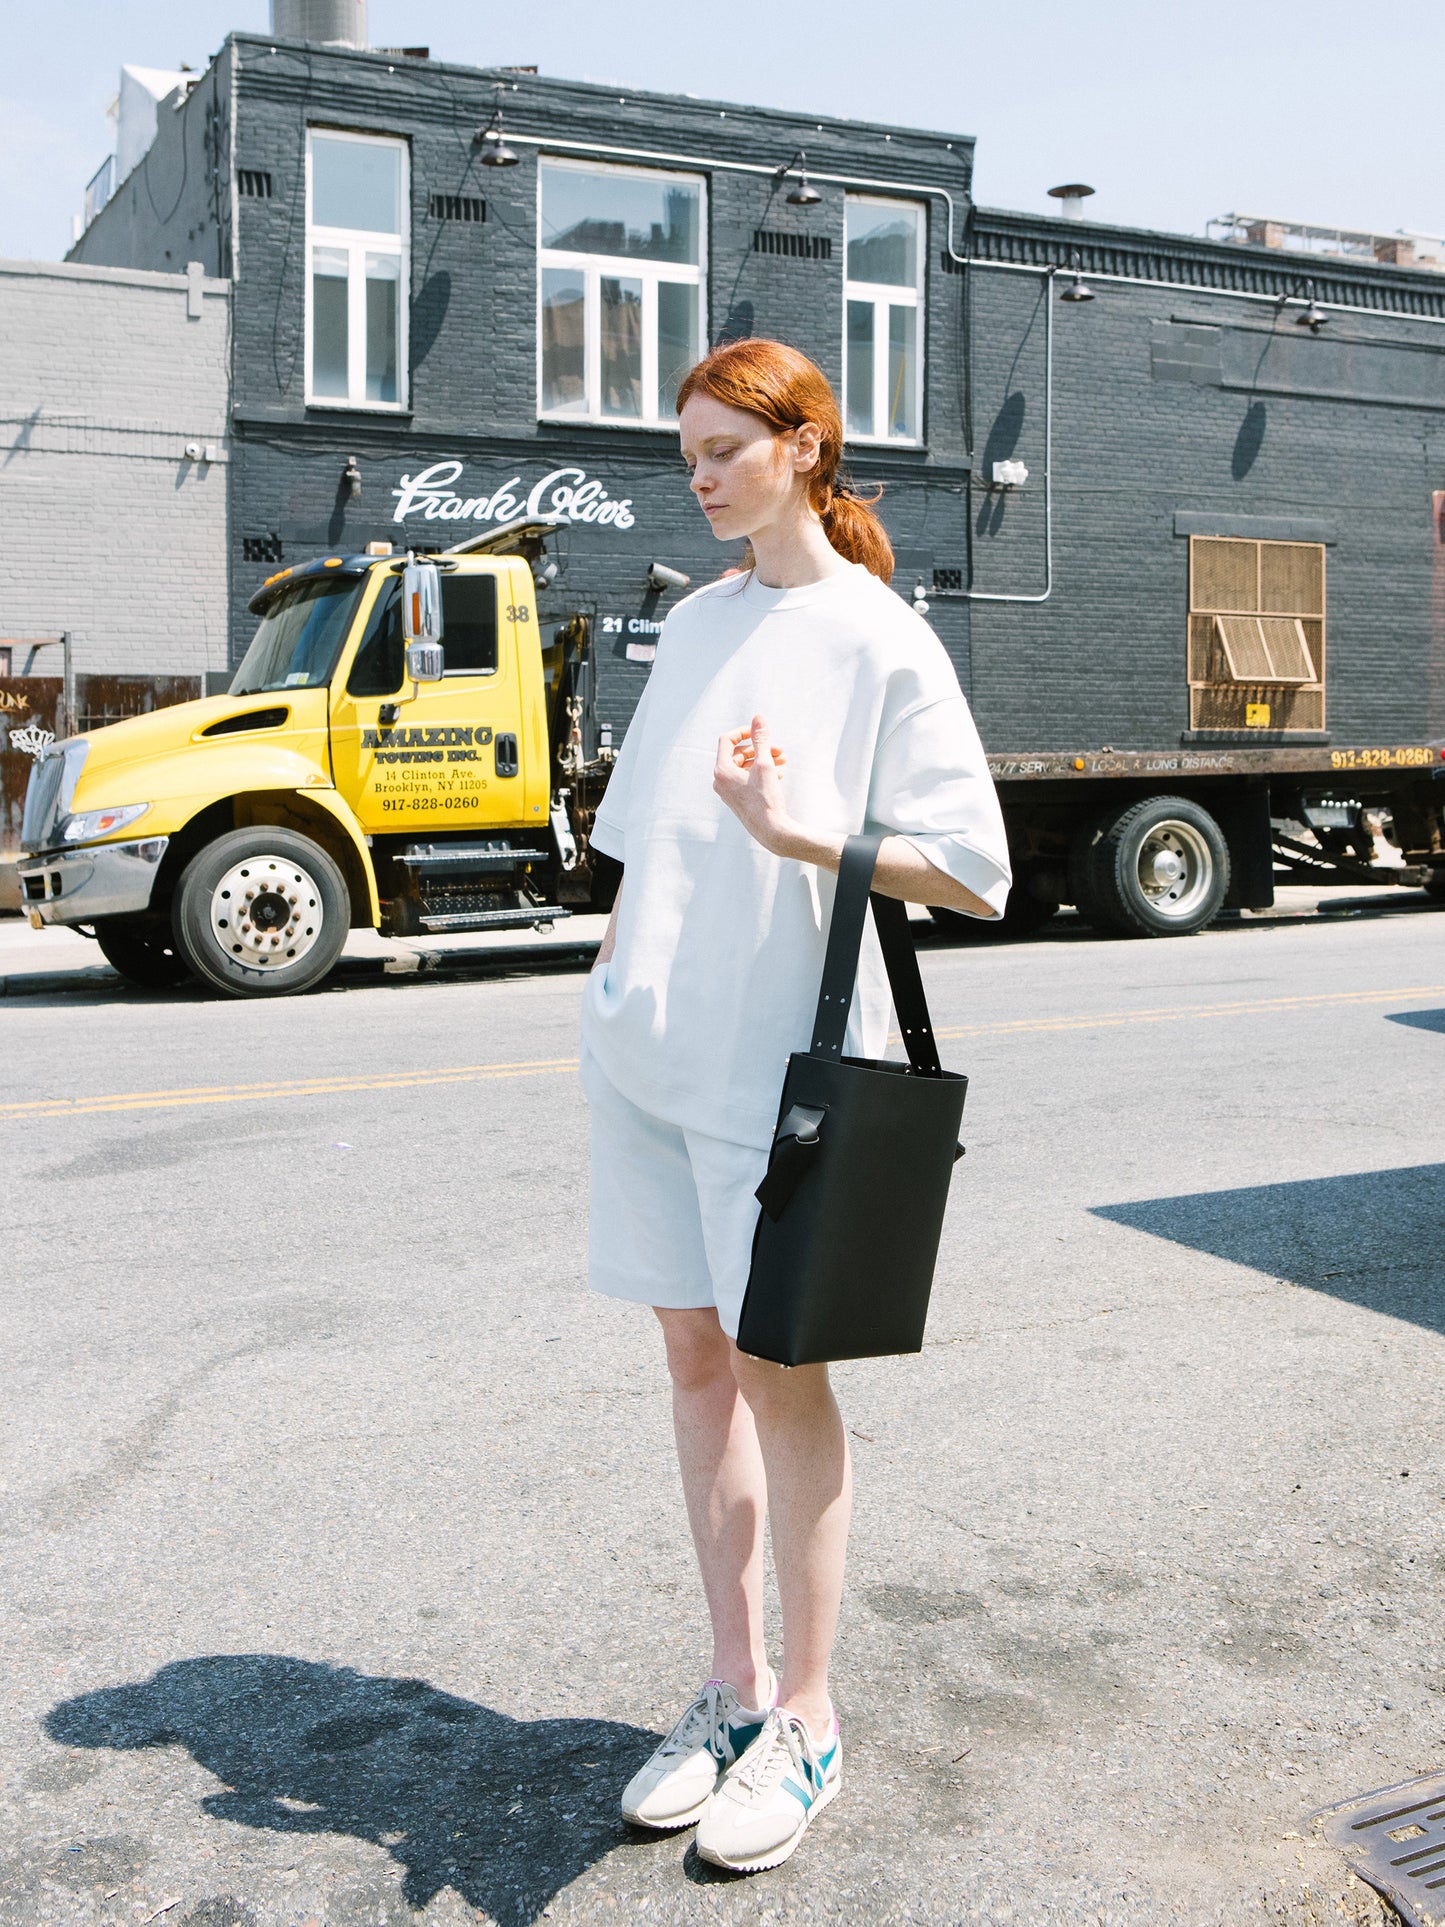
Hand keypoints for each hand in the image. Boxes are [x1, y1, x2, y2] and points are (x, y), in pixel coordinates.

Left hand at [713, 713, 799, 855]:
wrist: (771, 831)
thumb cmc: (766, 799)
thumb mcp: (765, 764)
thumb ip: (761, 740)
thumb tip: (758, 717)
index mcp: (722, 771)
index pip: (727, 740)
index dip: (744, 731)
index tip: (760, 731)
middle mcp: (721, 781)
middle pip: (737, 754)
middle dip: (758, 748)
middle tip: (779, 749)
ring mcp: (728, 792)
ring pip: (743, 767)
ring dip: (762, 760)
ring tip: (782, 760)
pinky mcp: (737, 800)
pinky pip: (746, 779)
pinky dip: (759, 772)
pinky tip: (778, 774)